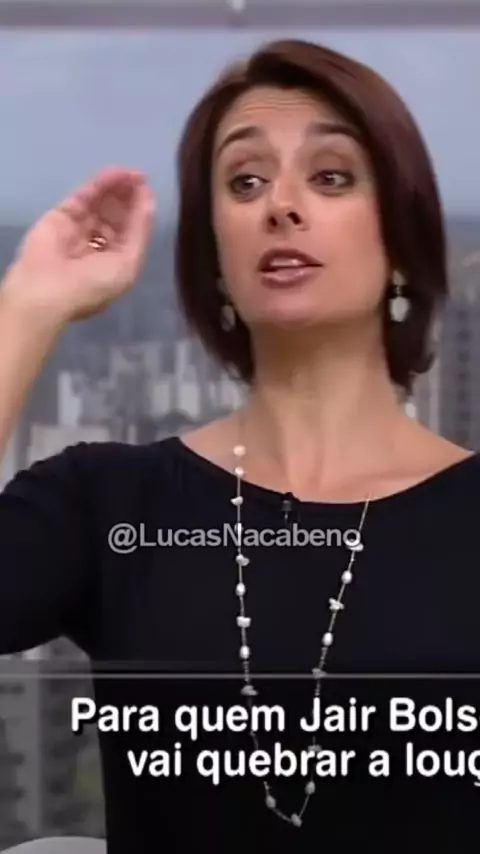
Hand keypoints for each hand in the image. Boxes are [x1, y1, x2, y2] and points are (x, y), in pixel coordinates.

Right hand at [0, 167, 154, 324]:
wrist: (47, 288)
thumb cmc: (93, 283)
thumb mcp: (127, 263)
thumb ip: (139, 230)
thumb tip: (148, 202)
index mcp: (113, 263)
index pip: (129, 232)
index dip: (139, 212)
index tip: (148, 191)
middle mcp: (96, 246)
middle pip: (115, 216)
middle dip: (128, 198)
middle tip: (140, 177)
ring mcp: (78, 229)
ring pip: (101, 204)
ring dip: (116, 188)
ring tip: (131, 173)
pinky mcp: (62, 215)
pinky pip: (85, 196)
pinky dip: (100, 184)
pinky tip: (115, 173)